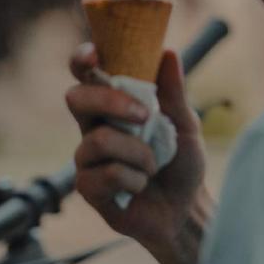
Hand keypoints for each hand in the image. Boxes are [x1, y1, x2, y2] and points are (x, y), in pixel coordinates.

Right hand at [65, 44, 205, 254]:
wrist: (186, 209)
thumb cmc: (182, 164)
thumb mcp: (185, 123)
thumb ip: (174, 92)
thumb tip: (167, 53)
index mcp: (112, 106)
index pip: (85, 76)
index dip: (81, 60)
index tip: (95, 55)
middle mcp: (93, 128)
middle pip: (76, 98)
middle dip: (111, 102)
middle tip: (145, 116)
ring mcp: (87, 159)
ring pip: (99, 141)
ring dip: (138, 154)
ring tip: (153, 167)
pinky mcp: (88, 188)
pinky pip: (106, 173)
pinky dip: (134, 180)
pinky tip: (140, 187)